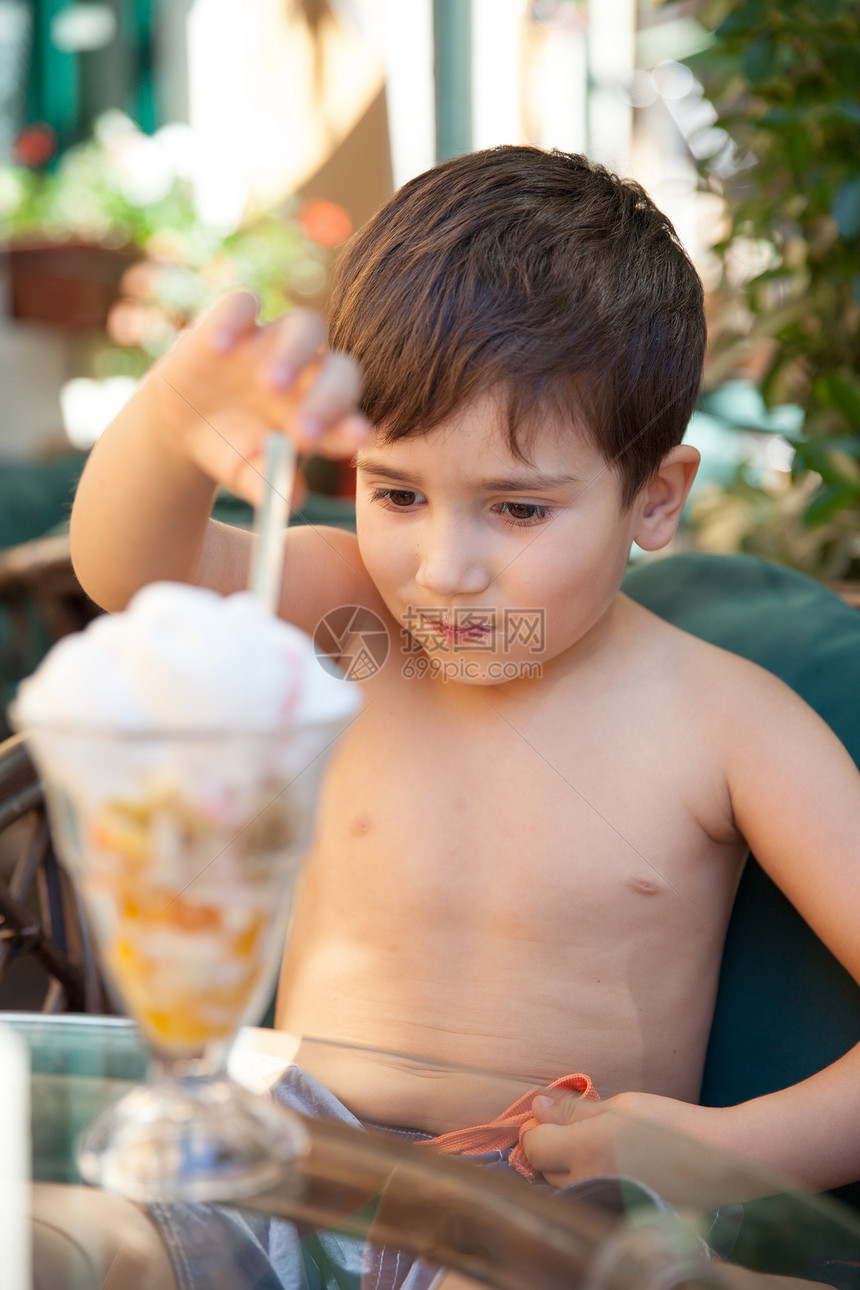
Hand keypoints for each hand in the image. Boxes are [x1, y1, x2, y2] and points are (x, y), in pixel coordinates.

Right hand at [147, 291, 370, 503]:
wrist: (186, 420)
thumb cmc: (232, 448)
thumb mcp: (246, 472)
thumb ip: (269, 485)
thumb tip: (290, 500)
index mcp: (324, 411)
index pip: (350, 413)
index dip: (352, 425)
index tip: (356, 439)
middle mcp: (309, 371)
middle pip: (339, 369)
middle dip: (327, 398)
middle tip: (305, 431)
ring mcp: (274, 340)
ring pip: (304, 327)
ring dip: (293, 355)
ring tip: (269, 385)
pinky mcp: (234, 319)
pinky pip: (241, 305)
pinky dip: (232, 320)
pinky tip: (219, 348)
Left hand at [522, 1088, 762, 1208]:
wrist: (717, 1162)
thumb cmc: (670, 1125)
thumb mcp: (620, 1106)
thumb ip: (575, 1110)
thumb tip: (538, 1106)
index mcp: (584, 1151)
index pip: (533, 1146)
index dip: (536, 1129)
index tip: (548, 1116)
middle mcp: (588, 1185)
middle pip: (544, 1172)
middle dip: (549, 1150)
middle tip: (570, 1130)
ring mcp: (603, 1208)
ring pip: (565, 1191)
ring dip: (567, 1171)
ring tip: (593, 1151)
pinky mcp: (619, 1220)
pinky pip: (589, 1204)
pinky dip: (589, 1188)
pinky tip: (611, 1172)